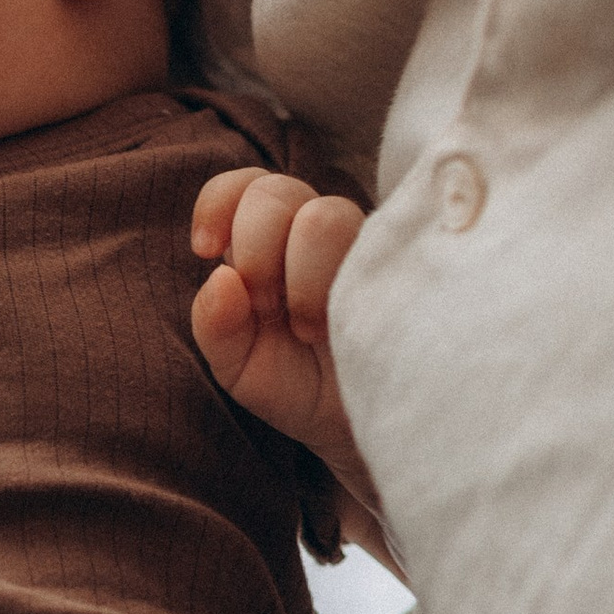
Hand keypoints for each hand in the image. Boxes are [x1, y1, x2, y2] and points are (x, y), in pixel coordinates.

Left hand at [189, 169, 396, 567]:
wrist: (361, 428)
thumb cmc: (297, 386)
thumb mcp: (241, 368)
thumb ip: (216, 327)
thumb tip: (220, 279)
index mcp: (270, 241)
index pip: (244, 185)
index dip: (220, 204)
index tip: (207, 251)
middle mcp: (317, 231)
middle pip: (277, 191)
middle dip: (257, 249)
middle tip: (269, 307)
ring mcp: (365, 245)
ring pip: (326, 214)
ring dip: (305, 273)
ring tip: (311, 328)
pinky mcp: (406, 267)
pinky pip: (385, 244)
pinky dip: (355, 279)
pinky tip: (353, 322)